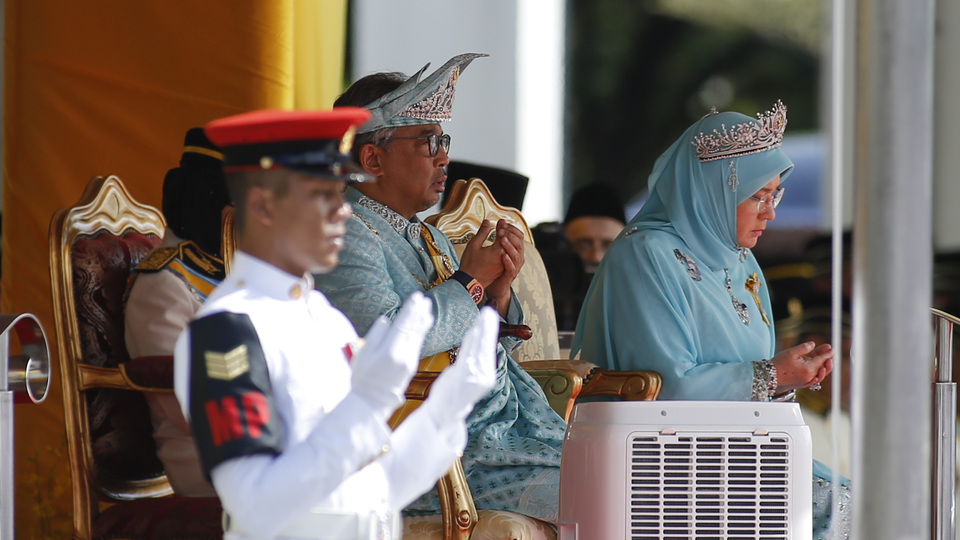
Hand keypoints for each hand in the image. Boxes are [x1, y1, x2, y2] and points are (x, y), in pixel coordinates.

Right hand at [350, 292, 434, 416]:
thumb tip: (386, 320)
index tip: (415, 297)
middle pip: (413, 329)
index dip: (410, 310)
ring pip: (418, 336)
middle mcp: (403, 355)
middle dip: (419, 312)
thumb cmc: (363, 377)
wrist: (371, 402)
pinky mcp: (412, 366)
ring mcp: (410, 361)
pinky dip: (422, 332)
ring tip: (428, 307)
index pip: (403, 325)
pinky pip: (419, 343)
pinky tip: (425, 324)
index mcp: (390, 351)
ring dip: (423, 320)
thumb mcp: (363, 354)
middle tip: (424, 299)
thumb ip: (376, 335)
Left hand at [422, 307, 498, 424]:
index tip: (489, 317)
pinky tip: (473, 330)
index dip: (488, 332)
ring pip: (479, 347)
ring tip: (484, 316)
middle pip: (486, 346)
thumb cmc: (452, 393)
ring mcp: (476, 376)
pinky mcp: (466, 376)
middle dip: (488, 328)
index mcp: (485, 375)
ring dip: (482, 330)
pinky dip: (472, 341)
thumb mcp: (464, 374)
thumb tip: (474, 337)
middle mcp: (484, 375)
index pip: (486, 348)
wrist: (445, 412)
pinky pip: (469, 354)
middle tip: (490, 312)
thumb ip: (470, 357)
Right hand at [457, 220, 504, 286]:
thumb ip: (482, 232)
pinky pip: (507, 257)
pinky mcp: (502, 269)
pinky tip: (501, 247)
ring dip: (508, 241)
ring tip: (503, 235)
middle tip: (503, 226)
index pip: (504, 234)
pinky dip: (506, 250)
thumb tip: (487, 222)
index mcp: (498, 250)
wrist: (470, 282)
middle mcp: (504, 257)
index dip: (502, 226)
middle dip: (507, 232)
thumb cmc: (470, 264)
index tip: (500, 221)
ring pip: (510, 249)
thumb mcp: (473, 245)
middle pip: (510, 241)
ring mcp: (504, 264)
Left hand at [486, 220, 524, 315]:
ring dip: (510, 247)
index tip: (502, 222)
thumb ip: (496, 235)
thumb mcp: (492, 247)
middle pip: (520, 244)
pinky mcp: (509, 277)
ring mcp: (513, 267)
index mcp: (513, 250)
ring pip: (517, 256)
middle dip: (511, 235)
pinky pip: (512, 269)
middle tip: (501, 230)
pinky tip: (503, 255)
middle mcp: (516, 258)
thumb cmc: (490, 266)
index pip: (518, 236)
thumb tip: (494, 221)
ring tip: (502, 240)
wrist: (487, 285)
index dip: (511, 228)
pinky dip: (508, 262)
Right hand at [771, 341, 833, 393]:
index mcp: (808, 368)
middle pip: (823, 368)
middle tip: (830, 353)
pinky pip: (815, 379)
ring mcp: (807, 381)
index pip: (822, 359)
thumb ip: (804, 348)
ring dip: (824, 367)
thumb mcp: (791, 352)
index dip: (827, 353)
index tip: (831, 348)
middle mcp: (810, 376)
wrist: (769, 376)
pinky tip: (818, 370)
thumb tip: (813, 344)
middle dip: (828, 360)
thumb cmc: (778, 364)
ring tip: (826, 360)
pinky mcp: (803, 384)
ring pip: (820, 374)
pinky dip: (819, 374)